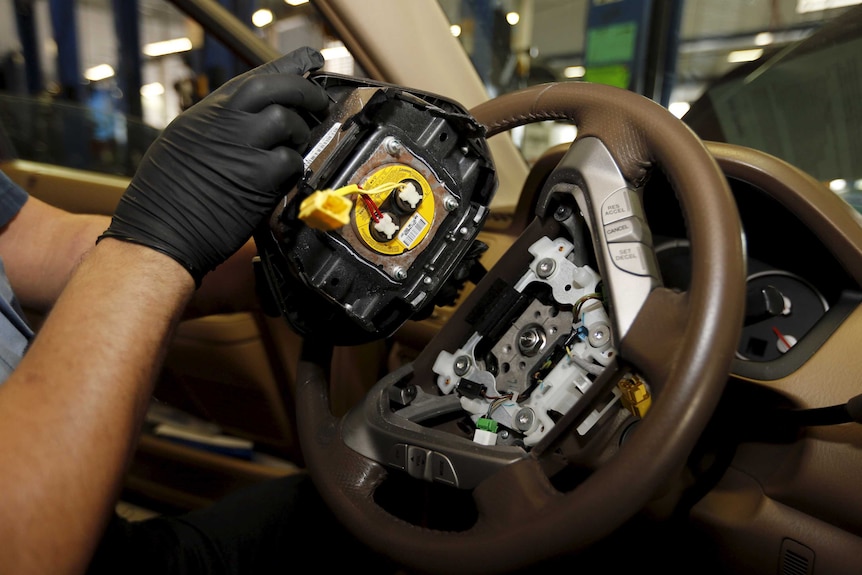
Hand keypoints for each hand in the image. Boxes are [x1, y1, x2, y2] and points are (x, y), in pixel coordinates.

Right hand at [99, 47, 328, 284]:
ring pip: (288, 121)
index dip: (288, 66)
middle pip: (277, 87)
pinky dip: (294, 168)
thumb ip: (220, 128)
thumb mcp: (185, 145)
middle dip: (305, 91)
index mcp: (206, 114)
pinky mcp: (257, 177)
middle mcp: (223, 122)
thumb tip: (255, 119)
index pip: (254, 78)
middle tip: (319, 102)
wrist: (160, 234)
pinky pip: (291, 161)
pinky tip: (284, 178)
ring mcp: (241, 147)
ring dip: (300, 134)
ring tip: (296, 147)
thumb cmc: (168, 199)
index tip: (310, 60)